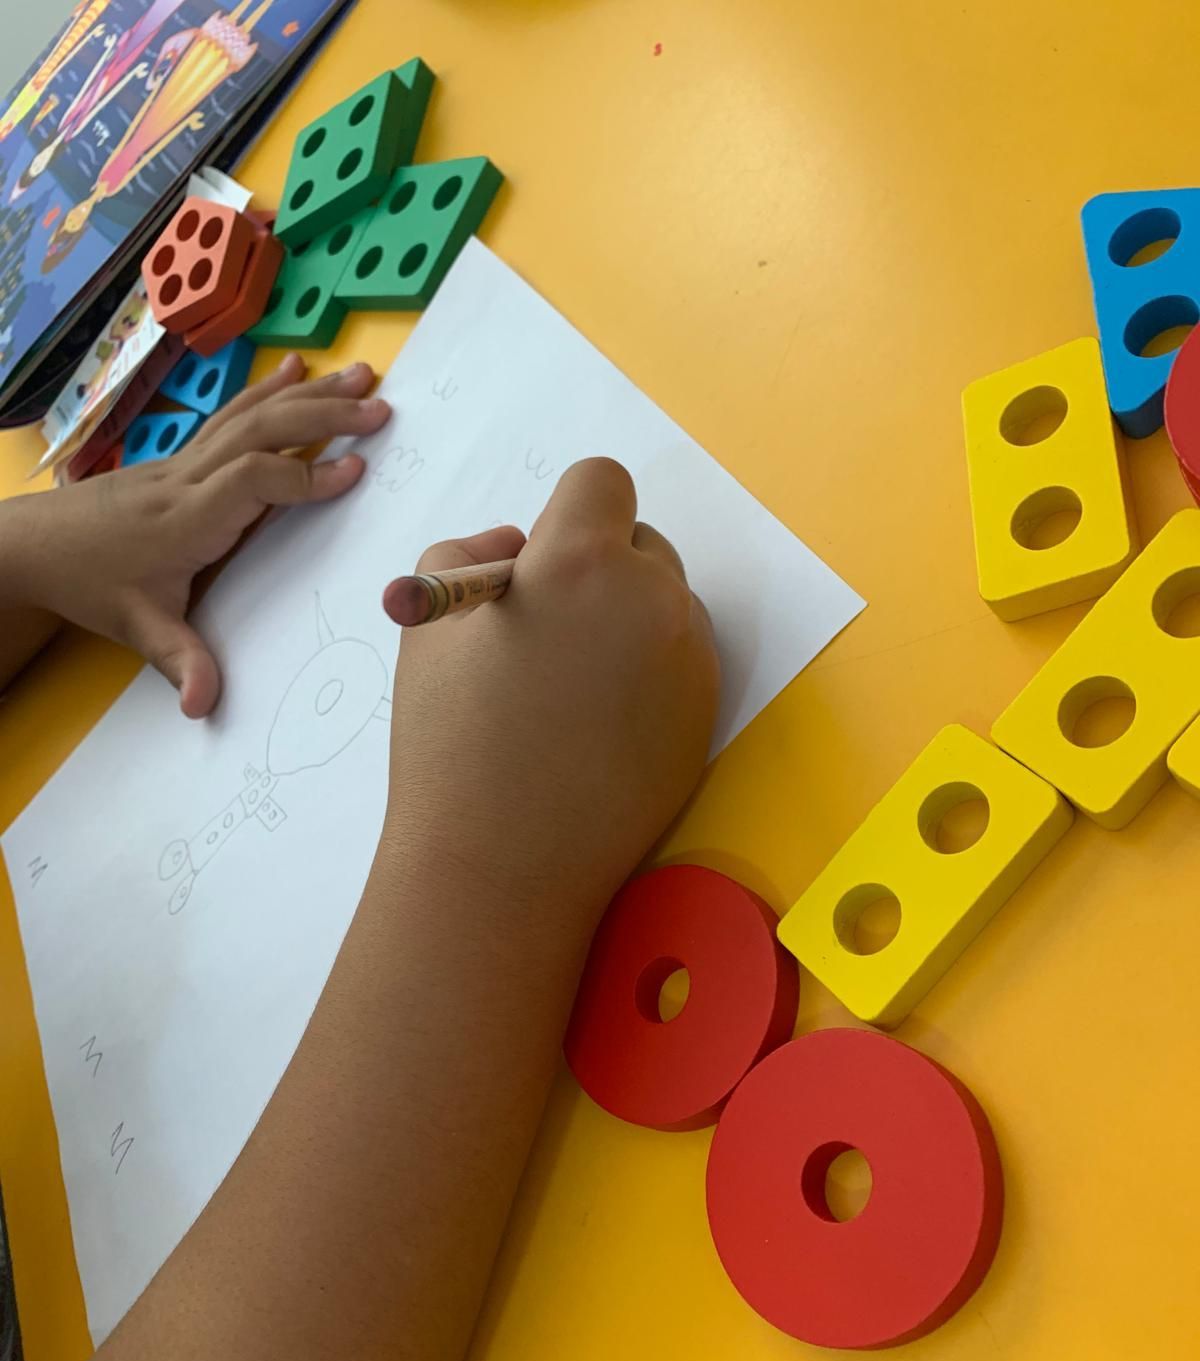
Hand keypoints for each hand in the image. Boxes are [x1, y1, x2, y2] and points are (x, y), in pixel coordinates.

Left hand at [0, 354, 390, 716]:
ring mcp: (187, 461)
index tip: (356, 470)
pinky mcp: (184, 457)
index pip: (254, 481)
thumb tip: (203, 705)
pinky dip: (269, 389)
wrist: (34, 544)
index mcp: (189, 519)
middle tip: (380, 409)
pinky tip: (297, 368)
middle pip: (262, 430)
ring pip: (252, 414)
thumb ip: (179, 661)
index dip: (306, 475)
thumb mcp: (136, 628)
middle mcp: (191, 478)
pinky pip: (233, 415)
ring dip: (310, 393)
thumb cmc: (90, 582)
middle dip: (324, 415)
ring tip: (362, 375)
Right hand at [383, 457, 718, 934]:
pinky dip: (650, 677)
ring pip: (666, 607)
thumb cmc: (451, 741)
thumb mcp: (429, 624)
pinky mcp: (708, 716)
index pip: (602, 482)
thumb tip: (520, 545)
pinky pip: (681, 665)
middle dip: (601, 569)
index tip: (541, 561)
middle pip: (642, 545)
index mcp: (581, 562)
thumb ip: (471, 553)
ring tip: (571, 692)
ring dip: (629, 622)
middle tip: (549, 633)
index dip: (568, 513)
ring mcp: (690, 661)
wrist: (502, 866)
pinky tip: (600, 731)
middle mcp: (653, 600)